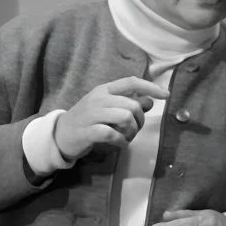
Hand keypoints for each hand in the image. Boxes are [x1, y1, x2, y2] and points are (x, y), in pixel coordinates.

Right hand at [54, 76, 168, 160]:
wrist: (59, 135)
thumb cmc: (88, 121)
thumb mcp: (108, 108)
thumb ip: (129, 103)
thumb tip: (151, 100)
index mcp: (104, 90)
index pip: (132, 82)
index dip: (151, 87)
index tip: (166, 95)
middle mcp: (98, 98)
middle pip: (132, 105)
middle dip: (140, 120)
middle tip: (134, 130)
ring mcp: (91, 114)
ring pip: (125, 118)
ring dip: (132, 132)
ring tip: (127, 138)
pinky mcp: (87, 131)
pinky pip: (113, 134)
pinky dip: (122, 141)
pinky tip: (120, 144)